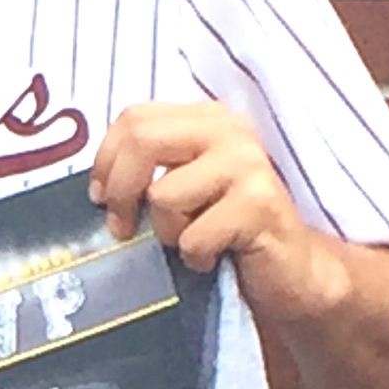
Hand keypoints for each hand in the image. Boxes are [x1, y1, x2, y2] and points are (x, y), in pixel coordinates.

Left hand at [91, 101, 350, 330]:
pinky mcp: (260, 204)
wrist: (291, 270)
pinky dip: (195, 258)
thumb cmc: (226, 233)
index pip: (133, 117)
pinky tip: (215, 258)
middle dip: (122, 193)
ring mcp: (247, 164)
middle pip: (143, 140)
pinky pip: (193, 237)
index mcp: (205, 119)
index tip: (103, 200)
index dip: (106, 161)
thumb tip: (97, 188)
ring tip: (191, 242)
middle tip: (123, 229)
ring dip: (166, 234)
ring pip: (164, 195)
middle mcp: (228, 131)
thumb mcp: (186, 190)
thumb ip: (150, 171)